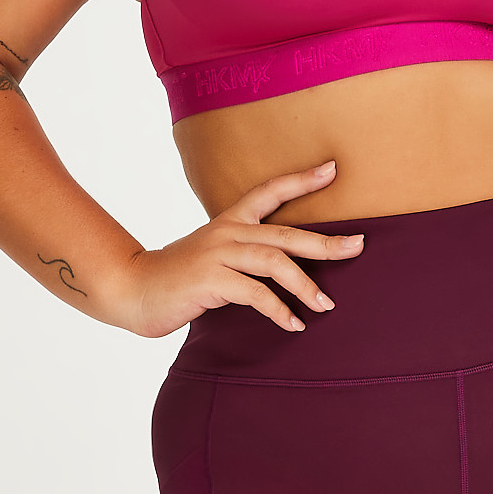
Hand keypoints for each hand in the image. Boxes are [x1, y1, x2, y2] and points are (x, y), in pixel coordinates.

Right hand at [102, 161, 364, 337]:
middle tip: (358, 247)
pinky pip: (256, 293)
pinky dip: (279, 310)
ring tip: (326, 304)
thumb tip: (284, 268)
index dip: (301, 180)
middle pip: (285, 232)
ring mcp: (218, 254)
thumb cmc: (178, 279)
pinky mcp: (210, 280)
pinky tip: (293, 324)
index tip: (333, 169)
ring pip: (275, 261)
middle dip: (326, 241)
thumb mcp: (213, 258)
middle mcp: (226, 232)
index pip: (269, 191)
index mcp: (228, 221)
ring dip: (306, 285)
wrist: (134, 289)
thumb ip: (244, 256)